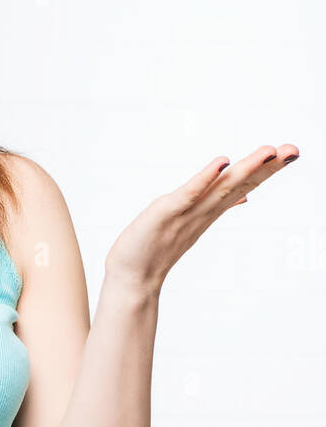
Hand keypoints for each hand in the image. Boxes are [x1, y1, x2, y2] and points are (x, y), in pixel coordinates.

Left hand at [104, 145, 299, 298]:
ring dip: (246, 169)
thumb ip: (217, 204)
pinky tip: (222, 162)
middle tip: (294, 149)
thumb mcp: (191, 220)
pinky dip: (206, 177)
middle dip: (268, 167)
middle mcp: (204, 211)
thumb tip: (244, 196)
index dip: (267, 169)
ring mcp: (188, 213)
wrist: (131, 277)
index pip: (244, 184)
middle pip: (240, 184)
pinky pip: (189, 193)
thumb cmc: (156, 247)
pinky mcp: (168, 212)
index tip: (291, 152)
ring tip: (269, 151)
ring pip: (222, 188)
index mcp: (210, 210)